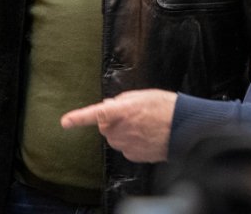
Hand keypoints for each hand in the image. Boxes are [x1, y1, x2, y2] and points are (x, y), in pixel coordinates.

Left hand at [61, 89, 177, 162]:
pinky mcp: (134, 155)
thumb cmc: (166, 107)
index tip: (65, 122)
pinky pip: (125, 148)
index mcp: (123, 111)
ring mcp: (127, 144)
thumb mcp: (143, 95)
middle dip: (113, 121)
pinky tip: (147, 136)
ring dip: (122, 131)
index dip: (79, 118)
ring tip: (143, 125)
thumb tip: (108, 105)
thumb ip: (121, 101)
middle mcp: (122, 129)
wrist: (184, 127)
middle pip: (105, 126)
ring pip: (115, 138)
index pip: (96, 114)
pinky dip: (132, 142)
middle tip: (133, 115)